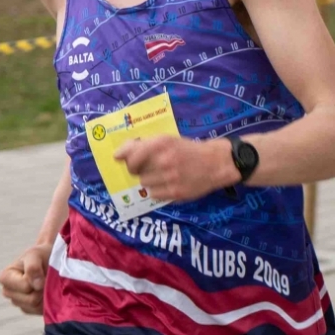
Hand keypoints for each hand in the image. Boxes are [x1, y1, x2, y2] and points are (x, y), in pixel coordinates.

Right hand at [0, 245, 48, 315]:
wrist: (50, 260)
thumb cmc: (40, 255)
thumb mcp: (35, 254)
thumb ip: (33, 268)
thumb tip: (37, 286)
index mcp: (5, 277)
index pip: (25, 287)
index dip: (36, 279)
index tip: (40, 268)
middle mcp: (8, 292)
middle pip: (31, 300)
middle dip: (42, 289)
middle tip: (46, 276)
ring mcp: (17, 302)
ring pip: (37, 307)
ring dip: (46, 295)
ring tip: (47, 282)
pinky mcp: (27, 309)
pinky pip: (40, 311)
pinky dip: (47, 302)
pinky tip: (47, 290)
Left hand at [115, 136, 236, 202]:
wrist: (215, 163)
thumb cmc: (188, 150)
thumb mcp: (169, 140)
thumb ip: (145, 145)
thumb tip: (119, 154)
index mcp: (162, 143)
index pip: (131, 154)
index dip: (124, 158)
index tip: (120, 159)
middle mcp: (164, 160)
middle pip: (135, 171)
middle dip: (138, 169)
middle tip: (146, 167)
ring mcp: (170, 178)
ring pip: (144, 183)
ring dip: (149, 179)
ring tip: (161, 175)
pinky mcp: (175, 193)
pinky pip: (153, 194)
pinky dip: (157, 190)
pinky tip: (167, 184)